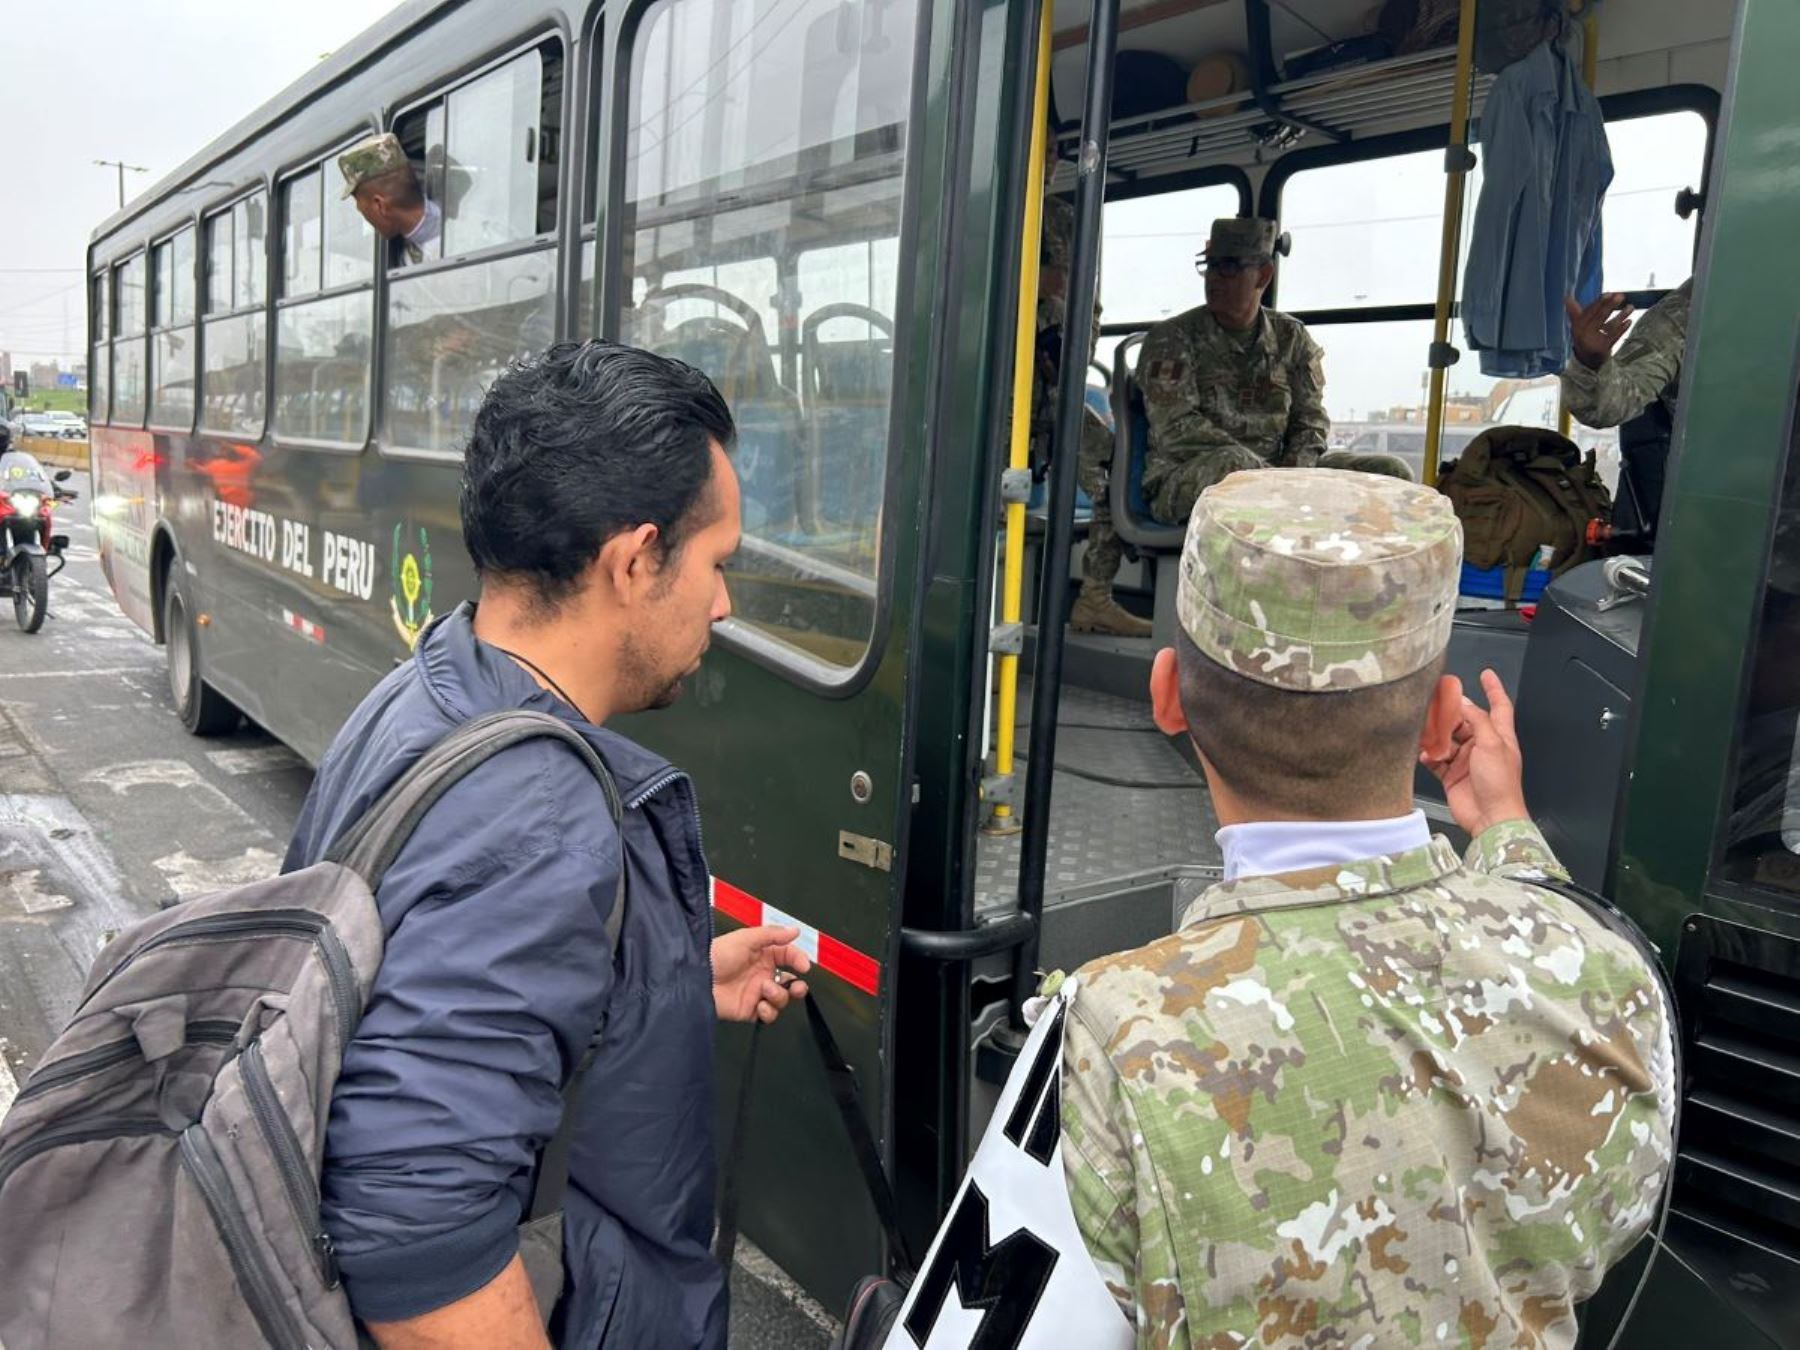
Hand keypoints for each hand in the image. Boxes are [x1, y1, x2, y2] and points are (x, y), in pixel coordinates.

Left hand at [712, 925, 811, 1023]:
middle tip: (797, 987)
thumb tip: (794, 930)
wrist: (696, 978)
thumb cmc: (716, 954)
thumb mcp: (745, 938)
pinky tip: (761, 1005)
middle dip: (798, 987)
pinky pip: (768, 1015)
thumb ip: (772, 934)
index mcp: (762, 955)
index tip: (804, 966)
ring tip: (766, 990)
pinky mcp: (749, 1010)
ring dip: (779, 996)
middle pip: (789, 983)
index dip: (798, 960)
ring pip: (781, 999)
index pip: (788, 956)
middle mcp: (761, 974)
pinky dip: (769, 1012)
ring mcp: (756, 993)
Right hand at [1420, 669, 1529, 838]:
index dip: (1493, 689)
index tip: (1486, 674)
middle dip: (1451, 712)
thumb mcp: (1492, 743)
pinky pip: (1437, 760)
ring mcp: (1467, 761)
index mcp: (1500, 737)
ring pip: (1447, 739)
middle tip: (1436, 702)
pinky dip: (1430, 756)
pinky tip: (1426, 754)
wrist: (1490, 817)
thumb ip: (1478, 720)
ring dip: (1437, 735)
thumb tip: (1465, 704)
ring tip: (1427, 731)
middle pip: (1465, 721)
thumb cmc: (1500, 784)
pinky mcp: (1452, 775)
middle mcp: (1483, 746)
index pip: (1499, 706)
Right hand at [1564, 292, 1634, 370]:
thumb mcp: (1577, 326)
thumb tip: (1567, 297)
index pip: (1589, 312)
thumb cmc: (1584, 337)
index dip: (1599, 303)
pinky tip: (1628, 321)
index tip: (1609, 294)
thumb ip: (1574, 312)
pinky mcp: (1603, 350)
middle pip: (1599, 318)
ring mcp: (1593, 343)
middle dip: (1610, 306)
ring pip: (1609, 327)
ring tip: (1630, 307)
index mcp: (1577, 327)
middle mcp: (1583, 335)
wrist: (1586, 361)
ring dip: (1621, 316)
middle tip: (1621, 296)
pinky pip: (1614, 337)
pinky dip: (1622, 329)